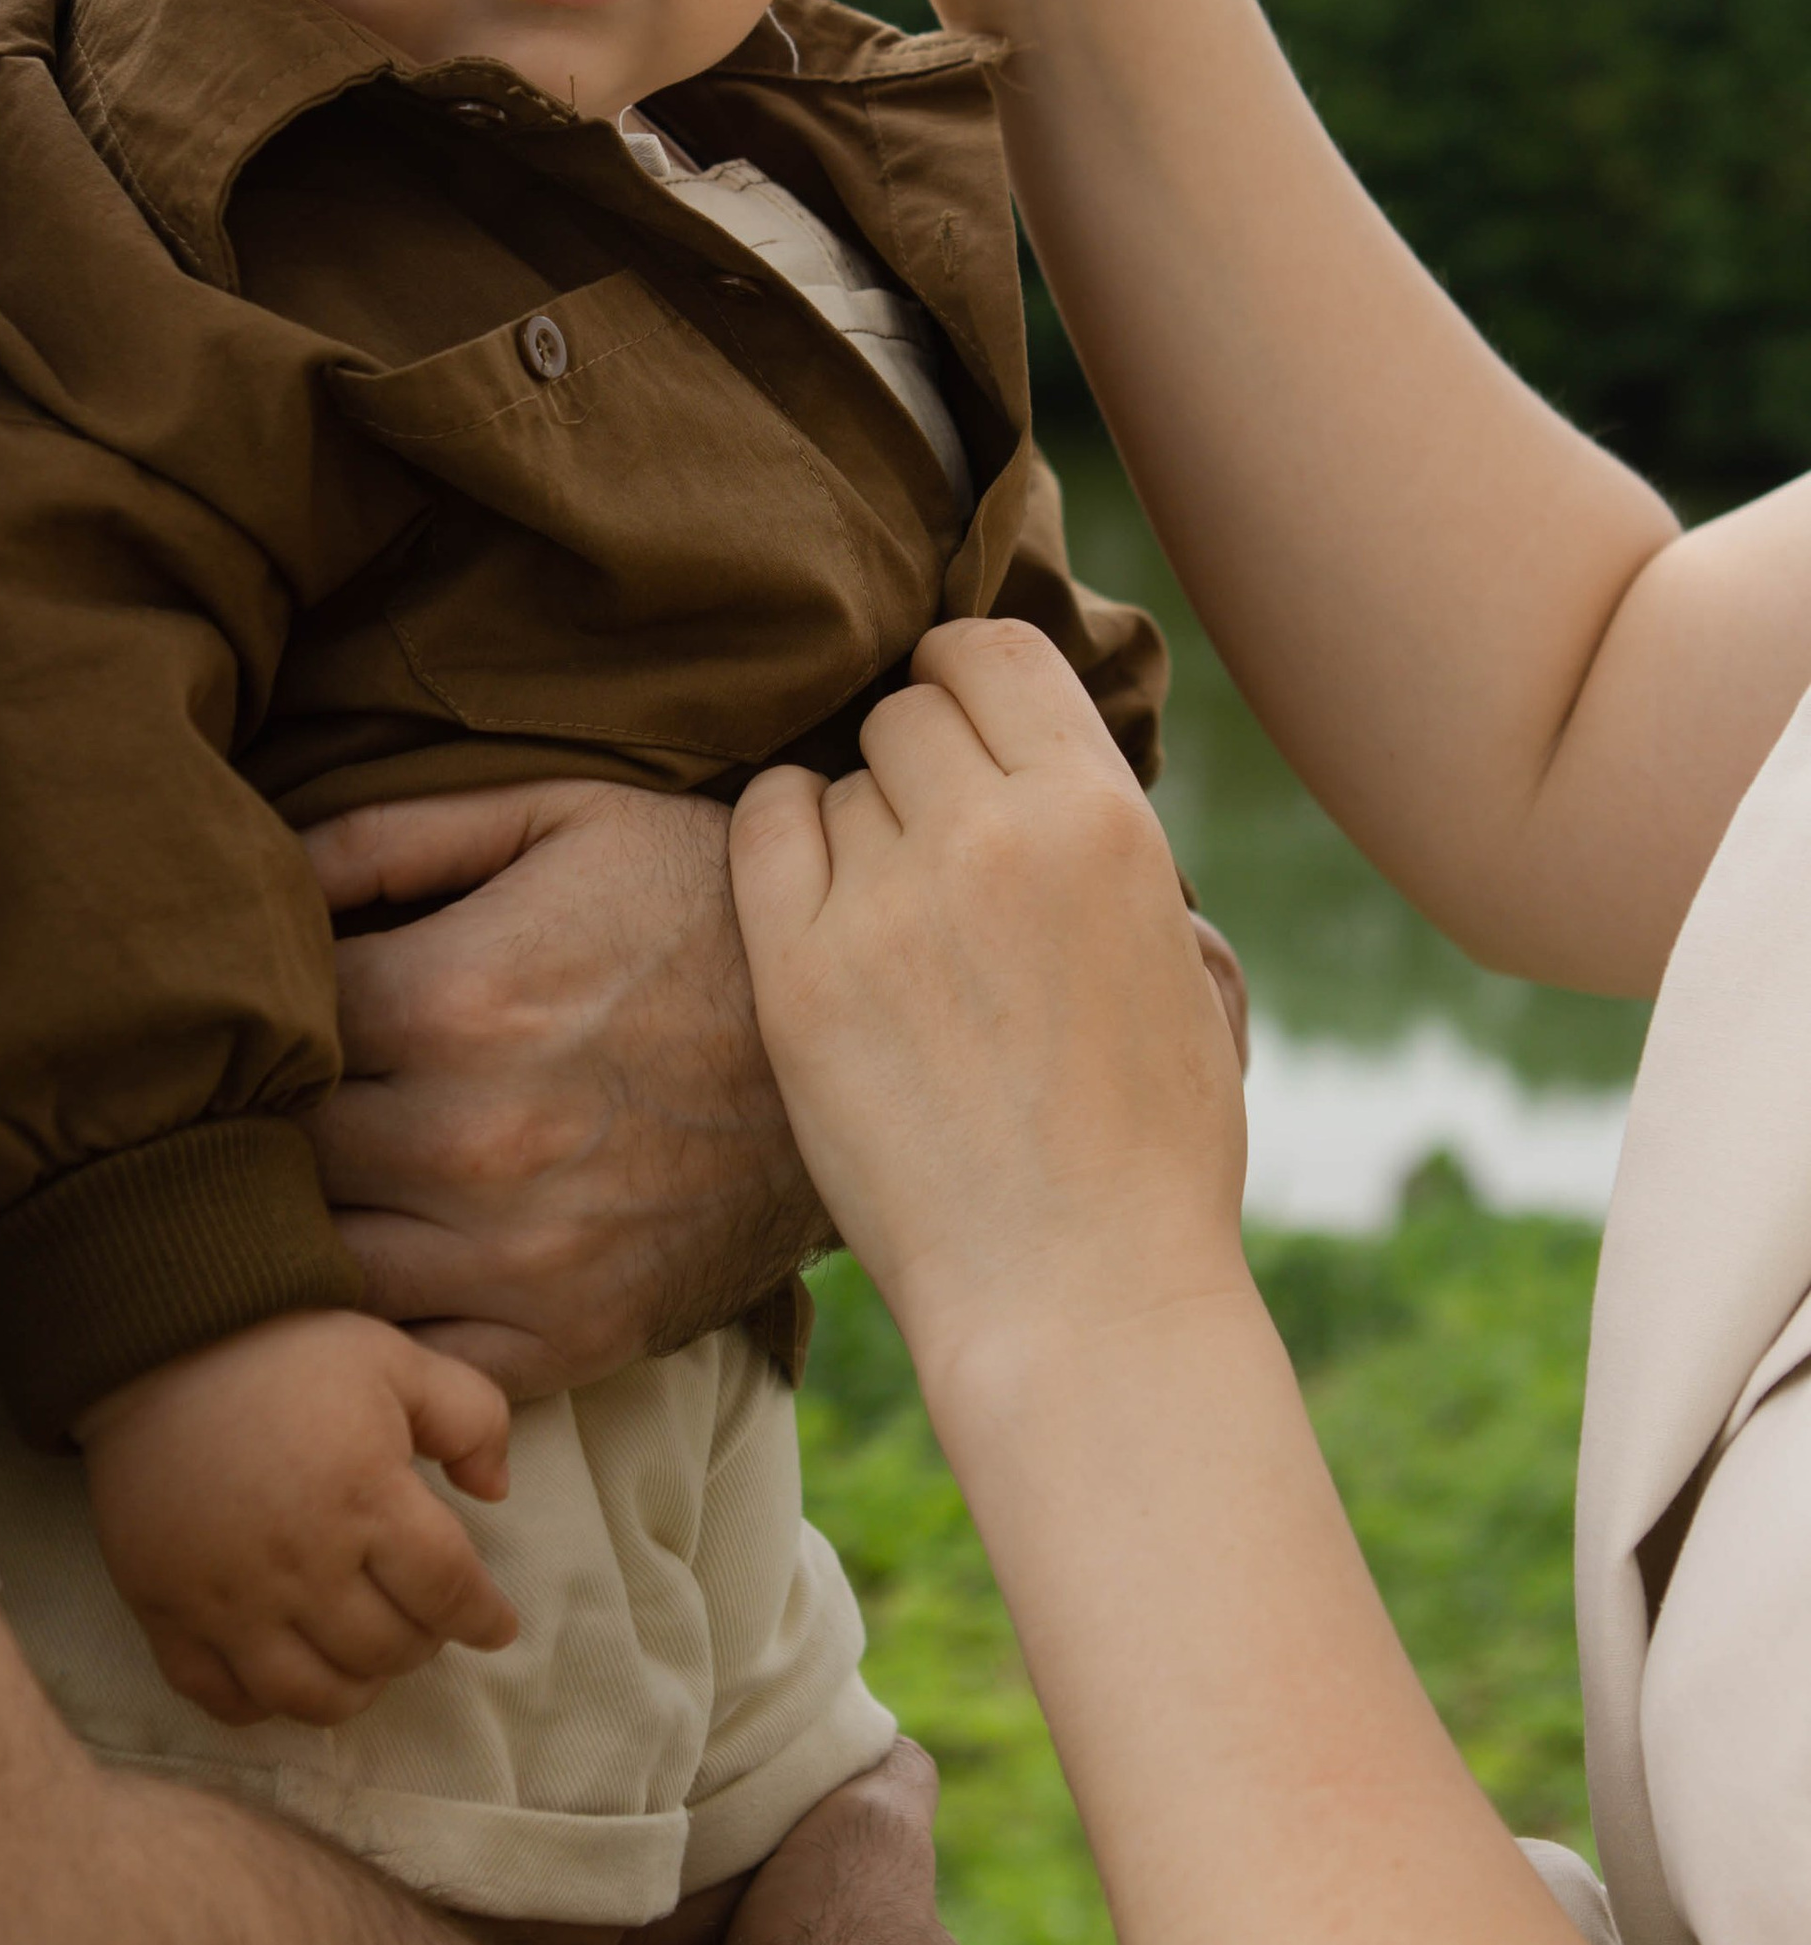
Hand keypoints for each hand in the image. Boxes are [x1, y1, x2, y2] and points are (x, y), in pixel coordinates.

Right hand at [79, 1309, 517, 1728]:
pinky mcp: (166, 1612)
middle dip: (422, 1643)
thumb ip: (469, 1418)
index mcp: (366, 1498)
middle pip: (386, 1650)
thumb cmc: (285, 1350)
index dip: (482, 1616)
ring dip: (355, 1686)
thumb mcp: (397, 1358)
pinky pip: (221, 1698)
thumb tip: (495, 1490)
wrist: (155, 1346)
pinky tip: (284, 1671)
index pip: (446, 1590)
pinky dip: (263, 1704)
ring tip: (364, 1655)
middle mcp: (301, 1565)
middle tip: (423, 1620)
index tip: (495, 1625)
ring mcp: (229, 1600)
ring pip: (312, 1696)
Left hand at [300, 779, 825, 1400]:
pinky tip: (394, 1269)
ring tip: (327, 1181)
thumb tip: (257, 864)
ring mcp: (519, 1254)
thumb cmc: (699, 904)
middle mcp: (469, 1139)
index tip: (272, 1010)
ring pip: (323, 1267)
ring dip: (309, 1228)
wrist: (868, 1030)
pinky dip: (385, 1332)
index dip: (256, 1018)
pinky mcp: (569, 1336)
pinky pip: (419, 1364)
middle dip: (265, 1125)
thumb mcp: (561, 817)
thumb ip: (392, 834)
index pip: (268, 1029)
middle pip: (277, 1154)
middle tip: (280, 1100)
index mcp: (449, 998)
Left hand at [729, 619, 1245, 1384]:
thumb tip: (1037, 759)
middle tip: (926, 844)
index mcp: (1102, 816)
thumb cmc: (1147, 1141)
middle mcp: (994, 834)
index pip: (993, 654)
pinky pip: (764, 826)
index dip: (961, 673)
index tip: (951, 713)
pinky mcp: (799, 972)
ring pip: (841, 780)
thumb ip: (1104, 842)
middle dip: (915, 761)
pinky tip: (811, 897)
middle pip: (907, 712)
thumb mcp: (1179, 956)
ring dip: (858, 826)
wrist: (1079, 1290)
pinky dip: (782, 838)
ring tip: (893, 920)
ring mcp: (887, 902)